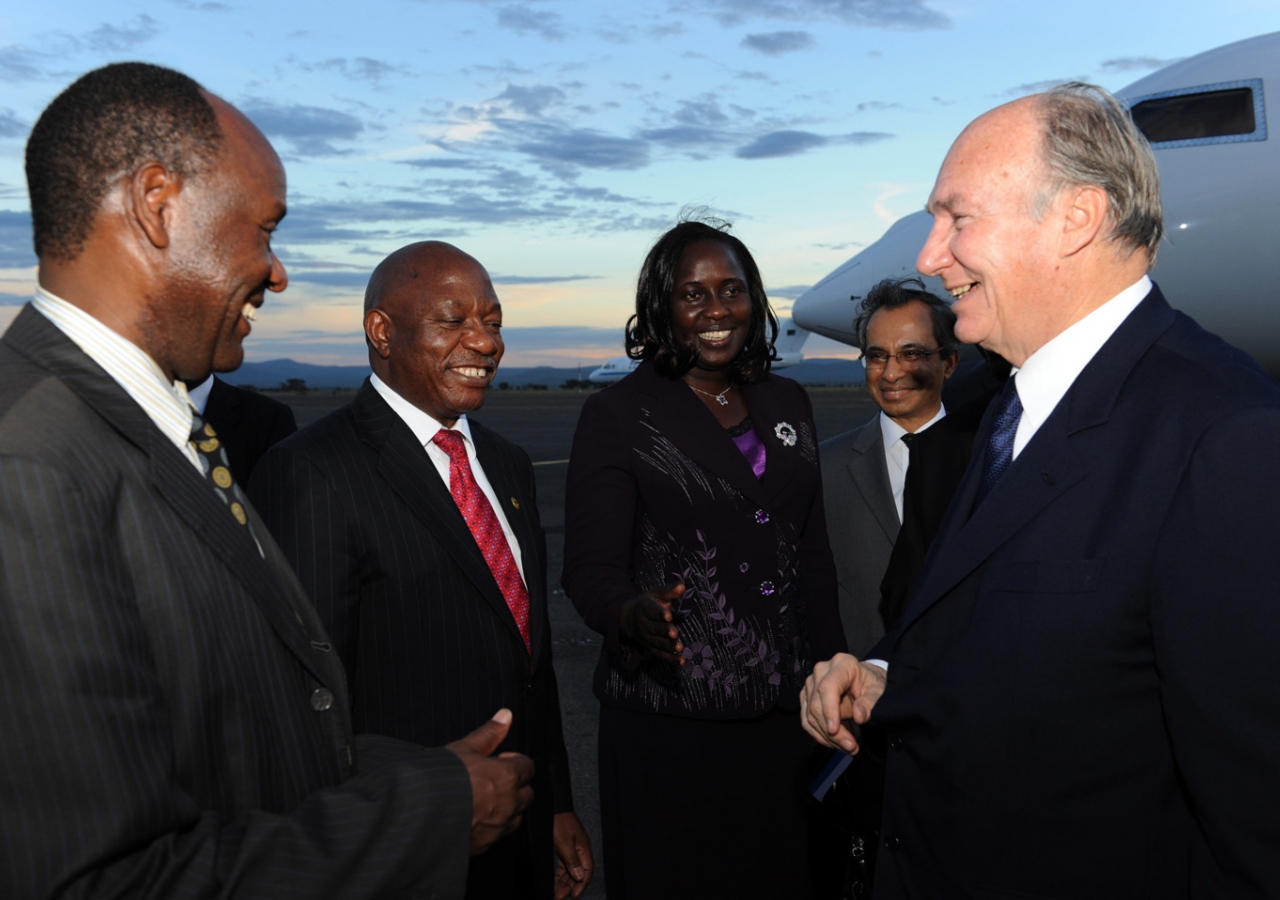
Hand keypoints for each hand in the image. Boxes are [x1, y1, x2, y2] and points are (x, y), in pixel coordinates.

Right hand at [445, 709, 535, 854]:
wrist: (417, 814)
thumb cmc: (440, 777)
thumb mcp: (463, 748)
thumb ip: (488, 733)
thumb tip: (506, 715)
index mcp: (507, 776)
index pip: (528, 767)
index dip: (514, 762)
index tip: (499, 761)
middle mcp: (509, 803)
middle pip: (527, 793)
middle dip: (515, 786)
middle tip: (492, 780)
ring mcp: (498, 826)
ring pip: (516, 816)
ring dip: (508, 808)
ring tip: (484, 800)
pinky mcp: (485, 844)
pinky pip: (499, 835)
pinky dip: (492, 826)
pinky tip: (474, 818)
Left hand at [552, 811, 594, 898]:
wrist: (552, 807)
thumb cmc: (559, 822)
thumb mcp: (564, 842)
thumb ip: (572, 860)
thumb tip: (579, 877)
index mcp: (583, 848)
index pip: (587, 871)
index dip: (581, 885)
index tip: (573, 896)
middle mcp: (580, 850)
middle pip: (578, 872)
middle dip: (570, 886)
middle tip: (559, 897)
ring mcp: (573, 848)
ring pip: (570, 870)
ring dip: (564, 882)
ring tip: (556, 893)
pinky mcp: (565, 847)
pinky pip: (565, 865)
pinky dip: (561, 874)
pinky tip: (556, 881)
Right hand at [618, 583, 685, 664]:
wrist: (628, 619)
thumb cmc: (647, 604)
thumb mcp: (655, 594)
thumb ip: (669, 591)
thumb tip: (683, 586)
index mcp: (645, 609)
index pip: (652, 611)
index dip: (660, 613)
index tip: (668, 615)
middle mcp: (644, 625)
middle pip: (655, 629)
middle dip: (664, 631)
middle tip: (674, 633)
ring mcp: (647, 638)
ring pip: (658, 643)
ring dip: (669, 646)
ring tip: (680, 648)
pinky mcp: (651, 648)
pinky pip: (660, 654)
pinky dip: (671, 659)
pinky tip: (682, 661)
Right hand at [800, 654, 886, 753]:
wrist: (865, 680)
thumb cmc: (871, 684)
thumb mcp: (879, 691)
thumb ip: (870, 703)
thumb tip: (859, 716)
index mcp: (841, 664)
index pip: (828, 687)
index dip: (829, 710)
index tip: (834, 730)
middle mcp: (821, 671)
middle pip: (816, 704)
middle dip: (831, 731)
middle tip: (851, 746)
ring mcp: (811, 684)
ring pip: (810, 715)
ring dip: (826, 736)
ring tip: (847, 747)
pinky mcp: (806, 696)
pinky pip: (806, 720)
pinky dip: (819, 734)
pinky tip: (834, 743)